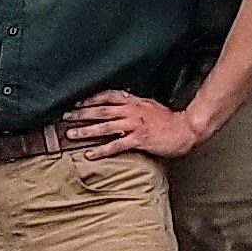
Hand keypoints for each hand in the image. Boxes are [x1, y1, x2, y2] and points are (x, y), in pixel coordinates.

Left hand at [63, 90, 200, 159]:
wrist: (186, 129)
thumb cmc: (170, 120)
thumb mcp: (150, 105)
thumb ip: (134, 104)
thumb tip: (122, 102)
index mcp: (134, 102)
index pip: (107, 96)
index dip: (91, 99)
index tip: (77, 104)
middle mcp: (131, 112)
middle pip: (101, 111)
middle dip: (81, 114)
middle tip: (65, 117)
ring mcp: (134, 125)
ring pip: (105, 127)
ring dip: (86, 131)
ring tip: (71, 134)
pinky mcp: (139, 140)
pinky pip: (116, 145)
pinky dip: (102, 150)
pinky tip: (90, 154)